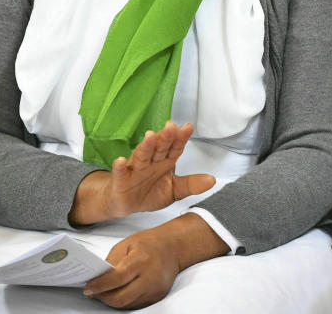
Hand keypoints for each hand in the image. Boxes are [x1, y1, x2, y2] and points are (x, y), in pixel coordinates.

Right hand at [70, 121, 215, 225]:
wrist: (126, 204)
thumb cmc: (150, 192)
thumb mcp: (175, 190)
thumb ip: (191, 184)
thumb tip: (212, 180)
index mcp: (165, 161)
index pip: (175, 147)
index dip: (181, 138)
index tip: (188, 127)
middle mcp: (151, 161)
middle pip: (159, 148)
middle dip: (165, 137)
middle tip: (171, 127)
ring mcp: (135, 169)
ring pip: (141, 156)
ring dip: (145, 146)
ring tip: (150, 136)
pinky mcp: (121, 180)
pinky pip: (120, 173)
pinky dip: (119, 168)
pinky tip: (120, 161)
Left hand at [83, 213, 229, 308]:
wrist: (174, 246)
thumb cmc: (150, 242)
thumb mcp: (127, 244)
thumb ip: (112, 261)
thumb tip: (97, 278)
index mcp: (141, 260)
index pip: (116, 278)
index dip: (99, 286)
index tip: (88, 288)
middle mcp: (150, 277)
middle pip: (121, 298)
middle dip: (103, 297)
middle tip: (94, 292)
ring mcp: (155, 288)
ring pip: (127, 304)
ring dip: (113, 300)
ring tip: (105, 292)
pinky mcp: (158, 296)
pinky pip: (136, 304)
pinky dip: (125, 301)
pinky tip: (119, 292)